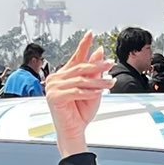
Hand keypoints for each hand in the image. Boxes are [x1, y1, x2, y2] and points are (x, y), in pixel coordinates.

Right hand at [45, 31, 111, 154]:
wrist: (74, 131)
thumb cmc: (81, 112)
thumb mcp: (92, 88)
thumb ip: (94, 71)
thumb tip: (99, 51)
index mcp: (63, 75)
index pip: (76, 57)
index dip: (83, 45)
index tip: (91, 33)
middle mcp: (55, 79)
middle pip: (80, 68)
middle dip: (97, 65)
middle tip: (110, 63)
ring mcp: (52, 87)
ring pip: (80, 80)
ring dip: (97, 82)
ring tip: (110, 83)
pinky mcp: (54, 97)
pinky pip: (76, 91)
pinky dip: (88, 92)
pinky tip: (98, 93)